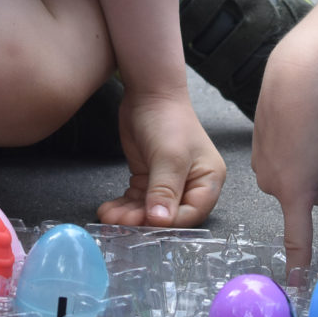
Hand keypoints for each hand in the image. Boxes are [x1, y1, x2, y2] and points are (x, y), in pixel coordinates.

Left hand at [96, 88, 225, 227]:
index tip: (146, 224)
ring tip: (110, 217)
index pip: (191, 214)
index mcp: (208, 181)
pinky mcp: (149, 177)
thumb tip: (159, 222)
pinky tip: (109, 209)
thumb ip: (165, 190)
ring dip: (129, 215)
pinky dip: (124, 206)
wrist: (148, 93)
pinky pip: (137, 200)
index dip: (169, 223)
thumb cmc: (168, 119)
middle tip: (121, 222)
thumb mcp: (169, 156)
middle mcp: (191, 185)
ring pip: (149, 210)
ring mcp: (168, 182)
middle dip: (143, 221)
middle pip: (168, 215)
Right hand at [251, 41, 317, 272]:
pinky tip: (311, 126)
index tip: (296, 283)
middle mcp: (272, 181)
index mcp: (294, 190)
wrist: (293, 73)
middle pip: (312, 198)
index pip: (297, 236)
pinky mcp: (259, 144)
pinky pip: (286, 161)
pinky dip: (302, 152)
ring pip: (300, 179)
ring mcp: (263, 162)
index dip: (299, 261)